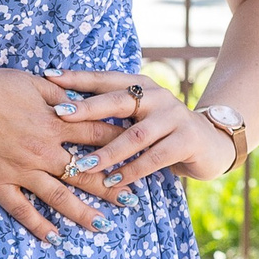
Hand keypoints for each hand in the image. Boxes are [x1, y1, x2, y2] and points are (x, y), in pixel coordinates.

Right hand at [0, 67, 123, 243]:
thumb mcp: (30, 82)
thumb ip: (61, 93)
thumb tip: (83, 101)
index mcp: (54, 123)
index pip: (98, 136)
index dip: (122, 147)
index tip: (140, 156)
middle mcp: (42, 150)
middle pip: (86, 171)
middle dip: (112, 186)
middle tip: (133, 200)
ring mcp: (21, 170)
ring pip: (59, 196)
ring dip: (83, 213)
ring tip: (104, 227)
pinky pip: (22, 210)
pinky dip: (39, 226)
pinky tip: (55, 239)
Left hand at [46, 70, 238, 187]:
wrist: (210, 142)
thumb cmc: (161, 131)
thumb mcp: (137, 116)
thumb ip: (111, 112)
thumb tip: (61, 110)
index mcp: (141, 85)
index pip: (105, 78)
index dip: (78, 77)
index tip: (48, 77)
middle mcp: (157, 96)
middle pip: (118, 100)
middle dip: (87, 108)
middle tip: (59, 114)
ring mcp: (174, 116)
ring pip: (135, 135)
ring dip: (107, 152)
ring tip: (83, 165)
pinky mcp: (187, 140)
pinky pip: (155, 157)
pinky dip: (132, 170)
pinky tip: (114, 181)